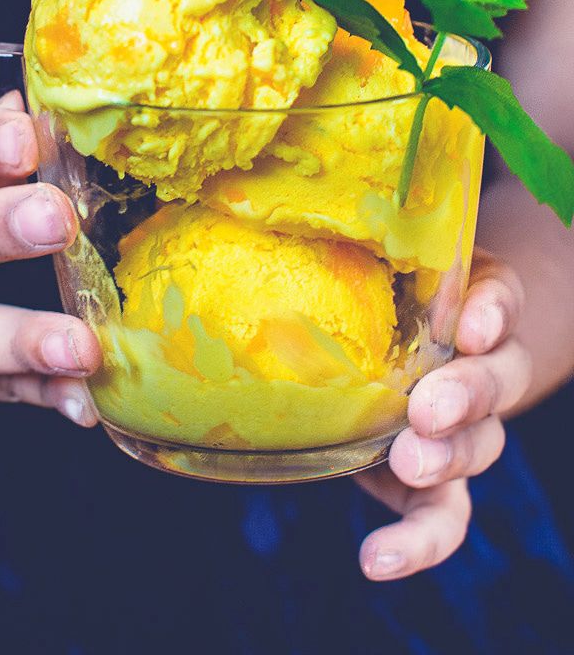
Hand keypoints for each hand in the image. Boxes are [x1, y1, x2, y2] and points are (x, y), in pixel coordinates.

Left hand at [357, 250, 530, 579]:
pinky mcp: (433, 479)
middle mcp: (482, 366)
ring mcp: (463, 428)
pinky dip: (418, 541)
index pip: (499, 300)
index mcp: (477, 302)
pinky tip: (378, 559)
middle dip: (464, 397)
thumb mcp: (393, 259)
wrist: (419, 347)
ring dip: (446, 460)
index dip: (491, 314)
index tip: (471, 324)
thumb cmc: (395, 292)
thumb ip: (360, 248)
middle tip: (427, 408)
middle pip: (493, 383)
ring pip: (477, 449)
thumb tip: (276, 216)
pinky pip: (442, 516)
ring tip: (410, 464)